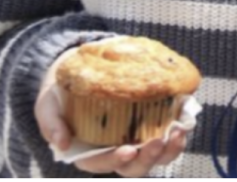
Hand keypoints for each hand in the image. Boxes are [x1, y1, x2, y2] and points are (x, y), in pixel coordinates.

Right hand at [35, 51, 188, 175]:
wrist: (79, 74)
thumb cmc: (60, 96)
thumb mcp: (47, 107)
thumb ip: (52, 124)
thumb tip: (61, 143)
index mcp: (88, 153)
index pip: (102, 163)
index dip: (115, 160)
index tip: (128, 150)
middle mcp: (115, 149)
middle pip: (135, 165)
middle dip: (149, 157)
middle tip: (158, 141)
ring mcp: (135, 138)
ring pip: (156, 155)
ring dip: (170, 148)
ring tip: (178, 131)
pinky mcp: (152, 122)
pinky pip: (168, 133)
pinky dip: (179, 129)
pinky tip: (185, 118)